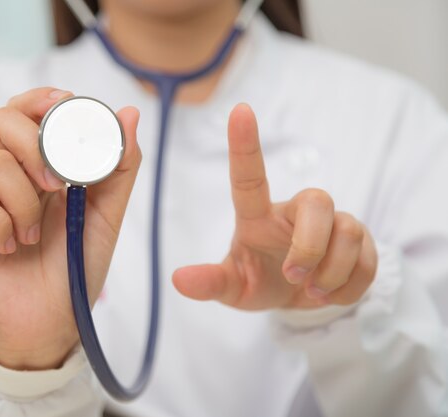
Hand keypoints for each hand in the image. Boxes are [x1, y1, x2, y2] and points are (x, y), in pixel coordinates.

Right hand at [0, 87, 141, 368]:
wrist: (54, 320)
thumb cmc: (76, 265)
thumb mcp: (106, 215)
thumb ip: (118, 168)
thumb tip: (129, 114)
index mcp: (39, 167)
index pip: (28, 113)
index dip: (40, 100)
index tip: (65, 104)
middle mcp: (7, 176)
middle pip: (1, 122)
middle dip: (33, 145)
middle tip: (57, 184)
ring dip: (25, 204)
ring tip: (35, 236)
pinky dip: (1, 227)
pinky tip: (11, 248)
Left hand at [173, 104, 377, 309]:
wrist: (297, 301)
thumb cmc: (259, 282)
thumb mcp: (233, 288)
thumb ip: (210, 283)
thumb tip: (179, 280)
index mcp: (258, 216)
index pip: (249, 176)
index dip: (244, 144)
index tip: (239, 110)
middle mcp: (296, 211)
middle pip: (318, 200)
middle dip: (310, 245)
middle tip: (293, 277)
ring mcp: (333, 223)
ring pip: (348, 232)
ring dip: (330, 274)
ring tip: (311, 290)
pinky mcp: (362, 240)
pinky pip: (368, 259)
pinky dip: (348, 288)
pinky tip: (330, 293)